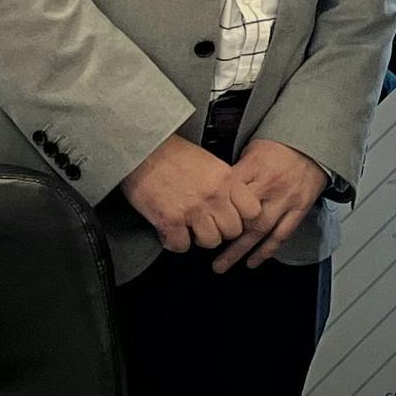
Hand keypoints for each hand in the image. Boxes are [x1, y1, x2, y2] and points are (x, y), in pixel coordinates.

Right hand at [118, 136, 264, 256]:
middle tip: (207, 224)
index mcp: (226, 179)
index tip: (231, 217)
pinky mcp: (169, 220)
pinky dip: (175, 243)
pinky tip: (171, 232)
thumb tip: (230, 203)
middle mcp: (213, 196)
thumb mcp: (209, 163)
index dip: (243, 218)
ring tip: (189, 229)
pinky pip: (182, 246)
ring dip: (199, 238)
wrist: (142, 149)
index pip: (253, 211)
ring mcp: (192, 210)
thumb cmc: (172, 153)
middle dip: (220, 231)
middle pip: (232, 231)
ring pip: (211, 242)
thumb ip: (223, 184)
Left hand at [218, 139, 331, 273]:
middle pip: (242, 216)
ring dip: (240, 250)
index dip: (214, 210)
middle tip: (206, 248)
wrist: (313, 144)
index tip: (201, 222)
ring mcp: (286, 199)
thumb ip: (236, 172)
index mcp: (254, 168)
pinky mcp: (299, 209)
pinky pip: (282, 234)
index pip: (229, 194)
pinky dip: (267, 250)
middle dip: (223, 236)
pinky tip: (254, 261)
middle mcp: (270, 186)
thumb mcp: (251, 149)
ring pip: (260, 230)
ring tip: (224, 265)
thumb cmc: (279, 146)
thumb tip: (216, 190)